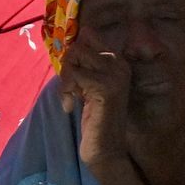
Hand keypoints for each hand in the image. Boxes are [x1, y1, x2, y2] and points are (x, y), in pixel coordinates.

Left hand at [58, 40, 132, 180]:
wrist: (105, 149)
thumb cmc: (94, 120)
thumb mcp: (88, 86)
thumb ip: (83, 65)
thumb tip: (68, 43)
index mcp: (118, 61)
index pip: (89, 34)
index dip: (73, 52)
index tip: (72, 75)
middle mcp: (120, 64)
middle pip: (79, 44)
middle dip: (67, 66)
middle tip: (69, 89)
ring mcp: (114, 74)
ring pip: (75, 56)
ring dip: (65, 78)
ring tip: (70, 98)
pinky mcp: (104, 87)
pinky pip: (74, 74)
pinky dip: (65, 90)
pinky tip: (70, 106)